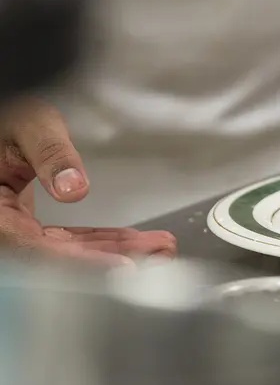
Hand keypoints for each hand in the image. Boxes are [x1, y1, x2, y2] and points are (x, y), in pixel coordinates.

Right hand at [0, 98, 176, 264]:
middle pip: (59, 259)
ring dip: (118, 251)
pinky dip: (104, 241)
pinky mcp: (31, 229)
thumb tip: (73, 188)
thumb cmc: (6, 118)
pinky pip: (70, 241)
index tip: (121, 266)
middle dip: (114, 259)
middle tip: (159, 256)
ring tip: (160, 248)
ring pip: (71, 252)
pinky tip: (136, 240)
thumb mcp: (28, 126)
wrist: (1, 119)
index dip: (80, 263)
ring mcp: (17, 232)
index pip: (35, 250)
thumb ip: (50, 153)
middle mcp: (4, 230)